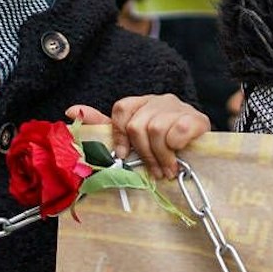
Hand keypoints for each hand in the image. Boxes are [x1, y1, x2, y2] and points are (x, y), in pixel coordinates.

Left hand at [67, 94, 208, 180]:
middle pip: (138, 124)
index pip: (122, 108)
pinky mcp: (197, 118)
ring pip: (156, 128)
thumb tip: (71, 111)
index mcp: (142, 104)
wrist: (201, 151)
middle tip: (152, 171)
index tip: (122, 155)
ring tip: (166, 169)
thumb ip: (104, 126)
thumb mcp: (132, 138)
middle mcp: (160, 100)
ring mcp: (179, 107)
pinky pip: (178, 130)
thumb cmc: (163, 146)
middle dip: (143, 153)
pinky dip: (175, 147)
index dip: (119, 134)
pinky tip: (180, 156)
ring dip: (160, 156)